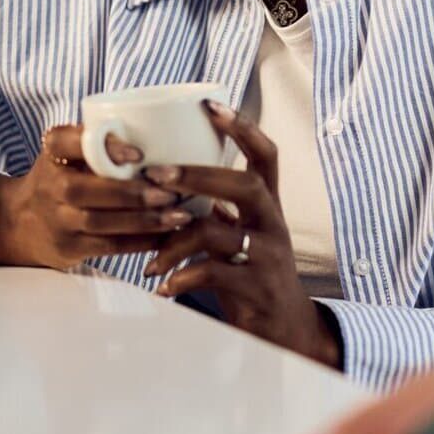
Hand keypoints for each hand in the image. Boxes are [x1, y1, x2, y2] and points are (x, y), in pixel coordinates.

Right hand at [0, 126, 189, 268]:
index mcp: (53, 151)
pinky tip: (168, 236)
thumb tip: (170, 126)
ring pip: (102, 222)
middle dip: (134, 194)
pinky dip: (140, 242)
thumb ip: (103, 137)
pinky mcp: (67, 248)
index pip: (70, 142)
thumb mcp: (71, 149)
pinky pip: (108, 247)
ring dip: (145, 221)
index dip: (104, 148)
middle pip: (89, 191)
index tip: (138, 155)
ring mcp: (57, 219)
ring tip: (180, 216)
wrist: (20, 222)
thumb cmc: (65, 174)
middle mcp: (50, 184)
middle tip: (173, 193)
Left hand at [139, 102, 340, 368]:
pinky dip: (181, 280)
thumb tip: (166, 179)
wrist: (284, 329)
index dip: (242, 127)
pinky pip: (213, 275)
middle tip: (155, 176)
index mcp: (268, 204)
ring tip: (149, 260)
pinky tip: (161, 288)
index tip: (210, 105)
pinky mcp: (256, 288)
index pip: (266, 154)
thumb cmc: (251, 273)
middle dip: (197, 175)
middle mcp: (273, 224)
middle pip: (244, 185)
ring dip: (176, 242)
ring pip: (220, 234)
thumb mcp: (240, 233)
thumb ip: (217, 208)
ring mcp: (268, 256)